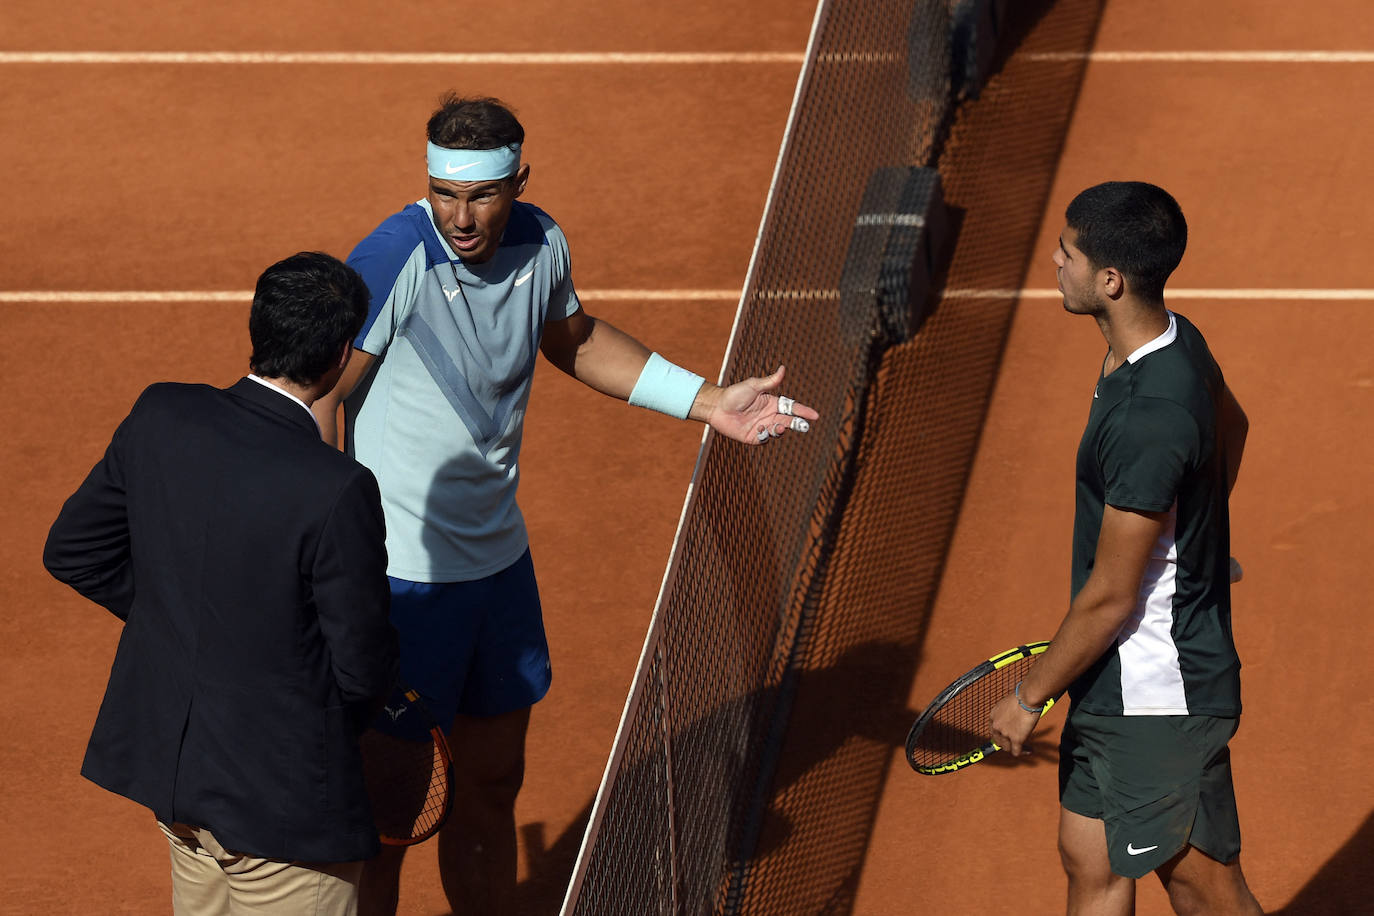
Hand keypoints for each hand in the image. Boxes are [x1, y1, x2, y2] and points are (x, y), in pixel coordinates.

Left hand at [701, 366, 819, 445]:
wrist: (718, 407)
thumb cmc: (734, 394)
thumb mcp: (754, 386)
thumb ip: (770, 381)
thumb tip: (783, 368)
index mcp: (771, 403)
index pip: (791, 408)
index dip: (803, 411)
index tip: (815, 415)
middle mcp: (769, 416)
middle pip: (789, 421)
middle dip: (798, 424)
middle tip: (806, 426)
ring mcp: (762, 427)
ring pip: (779, 431)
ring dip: (781, 430)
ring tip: (780, 426)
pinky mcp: (754, 437)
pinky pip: (765, 438)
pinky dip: (766, 435)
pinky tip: (761, 428)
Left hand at [988, 692, 1040, 757]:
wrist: (1027, 698)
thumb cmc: (1021, 697)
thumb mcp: (1007, 704)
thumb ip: (1007, 714)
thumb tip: (1013, 719)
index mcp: (993, 716)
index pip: (993, 732)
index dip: (1001, 736)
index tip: (1008, 737)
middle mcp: (996, 726)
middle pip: (998, 741)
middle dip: (1007, 743)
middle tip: (1016, 743)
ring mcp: (1005, 733)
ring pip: (1007, 748)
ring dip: (1015, 748)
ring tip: (1025, 747)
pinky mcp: (1016, 739)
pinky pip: (1016, 752)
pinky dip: (1023, 752)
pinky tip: (1029, 750)